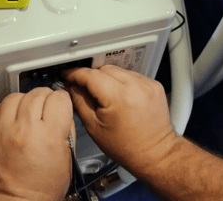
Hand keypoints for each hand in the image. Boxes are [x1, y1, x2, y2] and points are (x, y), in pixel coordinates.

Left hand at [0, 87, 73, 200]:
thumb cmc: (39, 189)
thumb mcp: (67, 160)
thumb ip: (66, 131)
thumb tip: (62, 112)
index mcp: (48, 136)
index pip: (59, 99)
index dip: (62, 100)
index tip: (61, 105)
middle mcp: (25, 129)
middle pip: (38, 93)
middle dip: (46, 99)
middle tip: (46, 109)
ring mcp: (4, 129)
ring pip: (17, 96)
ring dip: (26, 101)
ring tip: (29, 112)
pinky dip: (9, 108)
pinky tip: (14, 117)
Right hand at [62, 66, 177, 175]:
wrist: (155, 154)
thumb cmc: (126, 147)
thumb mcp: (94, 127)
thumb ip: (79, 102)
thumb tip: (71, 86)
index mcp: (118, 97)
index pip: (90, 75)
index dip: (75, 73)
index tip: (68, 74)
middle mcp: (135, 87)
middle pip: (103, 68)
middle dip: (91, 76)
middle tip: (84, 88)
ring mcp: (146, 84)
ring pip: (117, 69)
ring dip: (107, 77)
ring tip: (105, 95)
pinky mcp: (154, 85)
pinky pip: (131, 75)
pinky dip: (122, 81)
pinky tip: (120, 95)